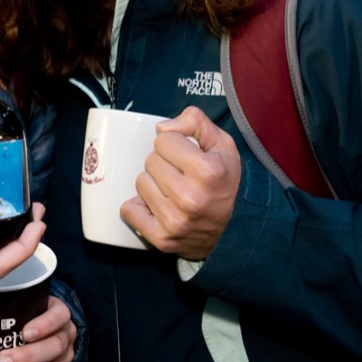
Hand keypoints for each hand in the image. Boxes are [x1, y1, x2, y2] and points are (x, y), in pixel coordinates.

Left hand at [120, 106, 240, 260]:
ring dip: (153, 183)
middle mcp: (191, 198)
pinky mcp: (161, 238)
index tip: (187, 157)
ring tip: (172, 191)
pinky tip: (159, 207)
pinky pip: (129, 209)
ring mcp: (175, 221)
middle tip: (180, 175)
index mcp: (208, 172)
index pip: (164, 140)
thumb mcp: (222, 145)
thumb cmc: (224, 183)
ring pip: (140, 182)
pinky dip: (140, 206)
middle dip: (163, 163)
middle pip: (150, 160)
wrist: (232, 230)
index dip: (175, 144)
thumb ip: (196, 122)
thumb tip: (161, 127)